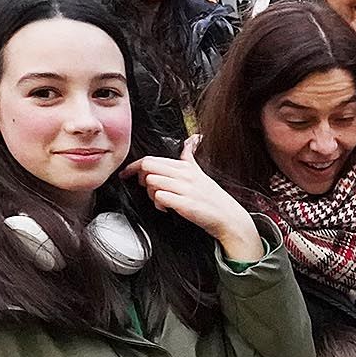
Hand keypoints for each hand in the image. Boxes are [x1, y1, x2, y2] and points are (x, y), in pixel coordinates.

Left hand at [133, 154, 261, 259]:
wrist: (228, 217)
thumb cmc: (212, 198)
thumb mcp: (200, 172)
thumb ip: (190, 157)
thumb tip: (193, 139)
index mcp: (185, 166)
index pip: (151, 159)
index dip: (134, 166)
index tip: (127, 174)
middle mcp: (184, 174)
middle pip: (148, 166)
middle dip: (141, 178)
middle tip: (147, 189)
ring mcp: (185, 189)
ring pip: (152, 182)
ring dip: (150, 194)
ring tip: (161, 201)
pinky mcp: (185, 203)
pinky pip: (160, 197)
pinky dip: (159, 204)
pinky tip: (166, 208)